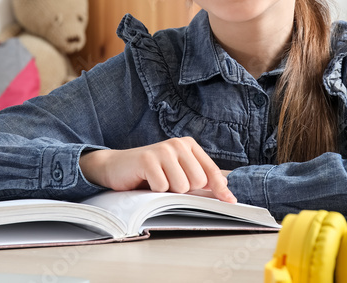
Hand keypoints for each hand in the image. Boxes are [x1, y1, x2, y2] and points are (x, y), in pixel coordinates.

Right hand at [79, 138, 235, 202]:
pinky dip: (154, 191)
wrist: (116, 167)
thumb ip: (199, 178)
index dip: (221, 189)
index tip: (230, 202)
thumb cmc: (151, 172)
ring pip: (181, 186)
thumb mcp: (177, 172)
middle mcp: (178, 144)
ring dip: (168, 191)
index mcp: (188, 145)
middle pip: (198, 182)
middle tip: (168, 183)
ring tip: (157, 182)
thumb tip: (226, 190)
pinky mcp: (147, 159)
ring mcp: (162, 150)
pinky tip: (146, 181)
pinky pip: (162, 187)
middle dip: (184, 190)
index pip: (211, 171)